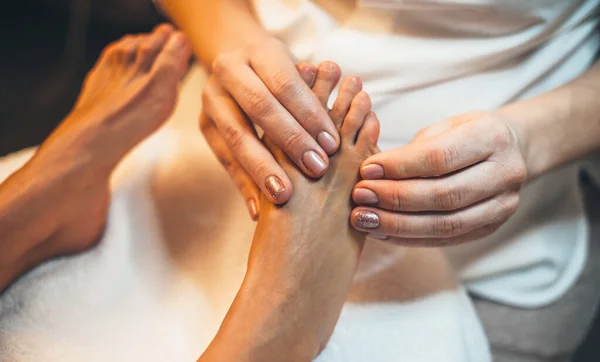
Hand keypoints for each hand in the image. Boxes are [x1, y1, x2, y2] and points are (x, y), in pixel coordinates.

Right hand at [200, 35, 341, 218]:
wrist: (240, 66)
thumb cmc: (282, 75)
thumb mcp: (299, 72)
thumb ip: (314, 95)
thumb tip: (336, 132)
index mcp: (258, 51)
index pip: (287, 83)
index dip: (310, 114)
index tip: (333, 145)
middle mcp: (229, 70)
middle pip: (260, 107)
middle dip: (290, 141)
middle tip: (316, 169)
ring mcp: (211, 98)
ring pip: (236, 136)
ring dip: (262, 168)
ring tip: (283, 196)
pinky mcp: (204, 125)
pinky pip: (223, 159)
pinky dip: (243, 185)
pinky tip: (258, 209)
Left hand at [351, 111, 527, 245]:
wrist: (513, 149)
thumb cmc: (468, 133)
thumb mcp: (446, 126)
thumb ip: (415, 148)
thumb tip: (372, 173)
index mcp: (493, 137)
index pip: (440, 158)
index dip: (399, 167)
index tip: (366, 170)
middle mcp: (505, 173)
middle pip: (443, 195)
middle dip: (395, 198)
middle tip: (360, 196)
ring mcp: (502, 206)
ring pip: (445, 224)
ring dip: (398, 225)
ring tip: (364, 219)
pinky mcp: (491, 228)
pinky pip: (446, 239)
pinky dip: (409, 238)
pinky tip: (381, 232)